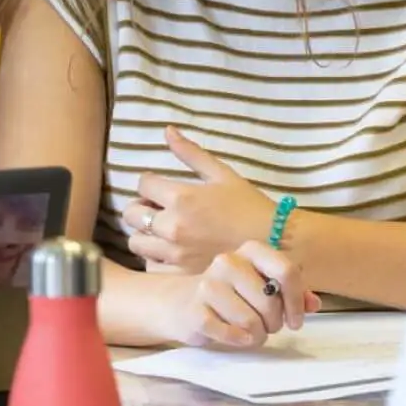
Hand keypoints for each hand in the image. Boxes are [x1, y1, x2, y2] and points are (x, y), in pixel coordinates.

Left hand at [122, 129, 275, 271]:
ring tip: (162, 232)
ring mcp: (175, 254)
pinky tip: (172, 253)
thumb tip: (167, 130)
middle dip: (140, 208)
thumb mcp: (222, 174)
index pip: (142, 183)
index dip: (150, 182)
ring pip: (136, 243)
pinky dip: (156, 259)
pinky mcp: (180, 275)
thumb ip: (191, 153)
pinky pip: (151, 267)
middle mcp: (172, 226)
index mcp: (181, 197)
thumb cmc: (248, 206)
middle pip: (131, 214)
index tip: (161, 187)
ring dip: (145, 234)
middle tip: (158, 209)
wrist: (274, 243)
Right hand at [159, 245, 312, 349]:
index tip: (295, 320)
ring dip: (257, 335)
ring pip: (251, 321)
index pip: (286, 270)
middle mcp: (228, 261)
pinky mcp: (195, 310)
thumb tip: (314, 304)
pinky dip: (238, 341)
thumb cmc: (231, 295)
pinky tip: (234, 335)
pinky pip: (230, 334)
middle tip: (267, 326)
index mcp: (251, 250)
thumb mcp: (262, 288)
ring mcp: (209, 284)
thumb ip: (292, 293)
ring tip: (250, 331)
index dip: (296, 301)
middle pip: (271, 301)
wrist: (181, 303)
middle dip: (274, 323)